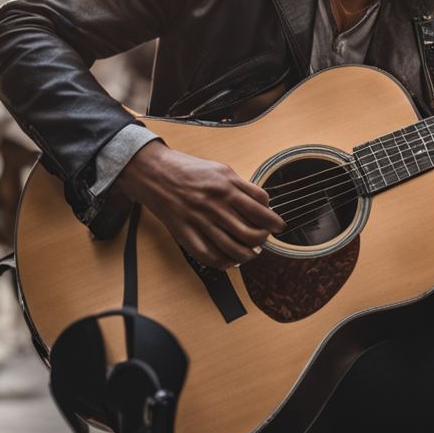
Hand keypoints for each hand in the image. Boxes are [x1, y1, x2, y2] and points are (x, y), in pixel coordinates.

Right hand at [116, 140, 285, 270]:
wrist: (155, 173)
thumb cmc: (190, 170)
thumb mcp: (222, 170)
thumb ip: (243, 187)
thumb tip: (264, 205)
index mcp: (227, 187)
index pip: (260, 210)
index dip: (274, 221)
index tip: (278, 226)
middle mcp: (215, 205)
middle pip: (250, 233)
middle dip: (263, 240)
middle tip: (264, 239)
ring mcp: (200, 221)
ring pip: (233, 248)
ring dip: (248, 254)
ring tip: (251, 251)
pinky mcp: (185, 234)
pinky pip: (209, 256)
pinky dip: (225, 262)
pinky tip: (230, 259)